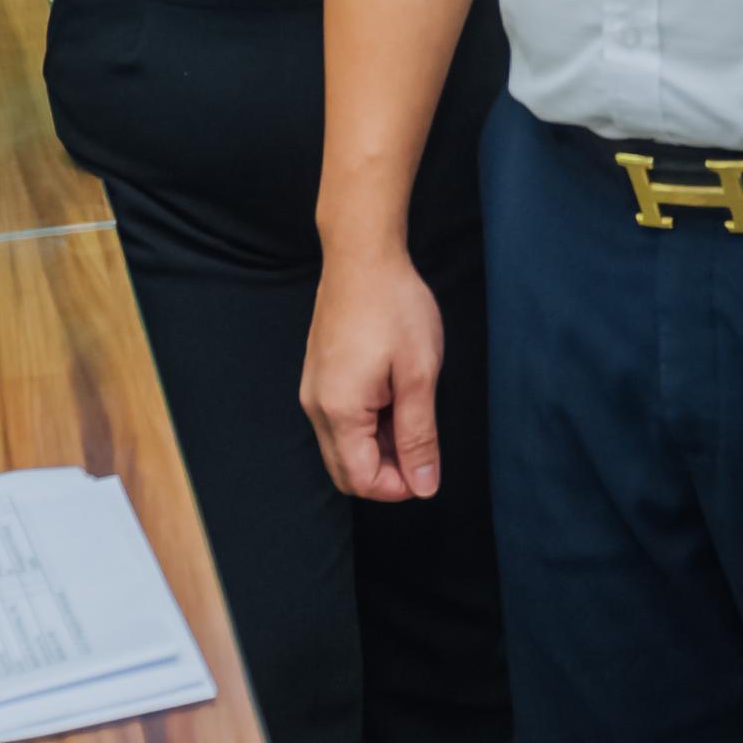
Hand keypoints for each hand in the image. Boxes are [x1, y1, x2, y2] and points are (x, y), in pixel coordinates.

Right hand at [301, 247, 443, 501]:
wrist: (362, 255)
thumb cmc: (394, 307)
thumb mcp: (419, 374)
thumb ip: (419, 435)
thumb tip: (424, 485)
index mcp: (339, 411)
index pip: (361, 480)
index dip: (398, 487)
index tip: (428, 467)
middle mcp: (316, 407)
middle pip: (346, 471)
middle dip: (386, 472)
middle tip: (423, 444)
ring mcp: (313, 391)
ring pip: (343, 446)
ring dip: (379, 447)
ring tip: (413, 410)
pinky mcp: (319, 377)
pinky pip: (339, 421)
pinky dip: (368, 425)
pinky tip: (395, 395)